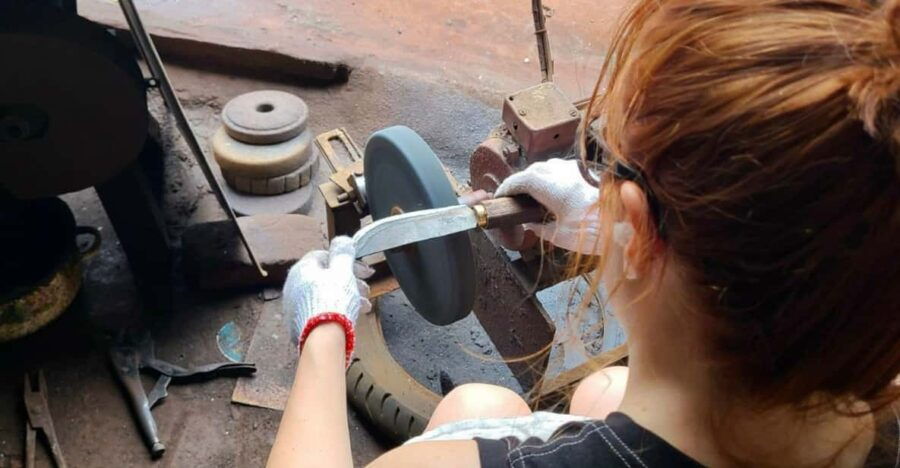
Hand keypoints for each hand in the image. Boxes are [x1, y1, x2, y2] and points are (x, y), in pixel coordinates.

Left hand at [283, 236, 372, 359]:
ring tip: (364, 306)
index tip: (363, 269)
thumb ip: (343, 254)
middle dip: (350, 281)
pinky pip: (320, 311)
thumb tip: (342, 241)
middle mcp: (294, 287)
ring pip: (325, 295)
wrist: (323, 339)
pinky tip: (351, 316)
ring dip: (347, 297)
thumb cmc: (333, 301)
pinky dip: (336, 310)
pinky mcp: (299, 324)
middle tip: (367, 289)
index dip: (345, 260)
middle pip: (326, 277)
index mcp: (301, 270)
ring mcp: (295, 307)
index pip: (323, 256)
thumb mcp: (342, 272)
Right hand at [495, 159, 600, 254]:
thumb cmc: (594, 232)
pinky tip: (556, 195)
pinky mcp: (589, 171)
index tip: (498, 198)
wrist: (630, 224)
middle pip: (532, 171)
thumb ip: (539, 226)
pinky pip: (564, 170)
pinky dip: (553, 179)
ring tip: (534, 199)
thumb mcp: (559, 235)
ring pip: (548, 167)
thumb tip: (528, 223)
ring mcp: (576, 168)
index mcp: (550, 184)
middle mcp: (562, 170)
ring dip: (537, 179)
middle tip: (514, 201)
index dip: (505, 189)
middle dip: (520, 184)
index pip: (518, 180)